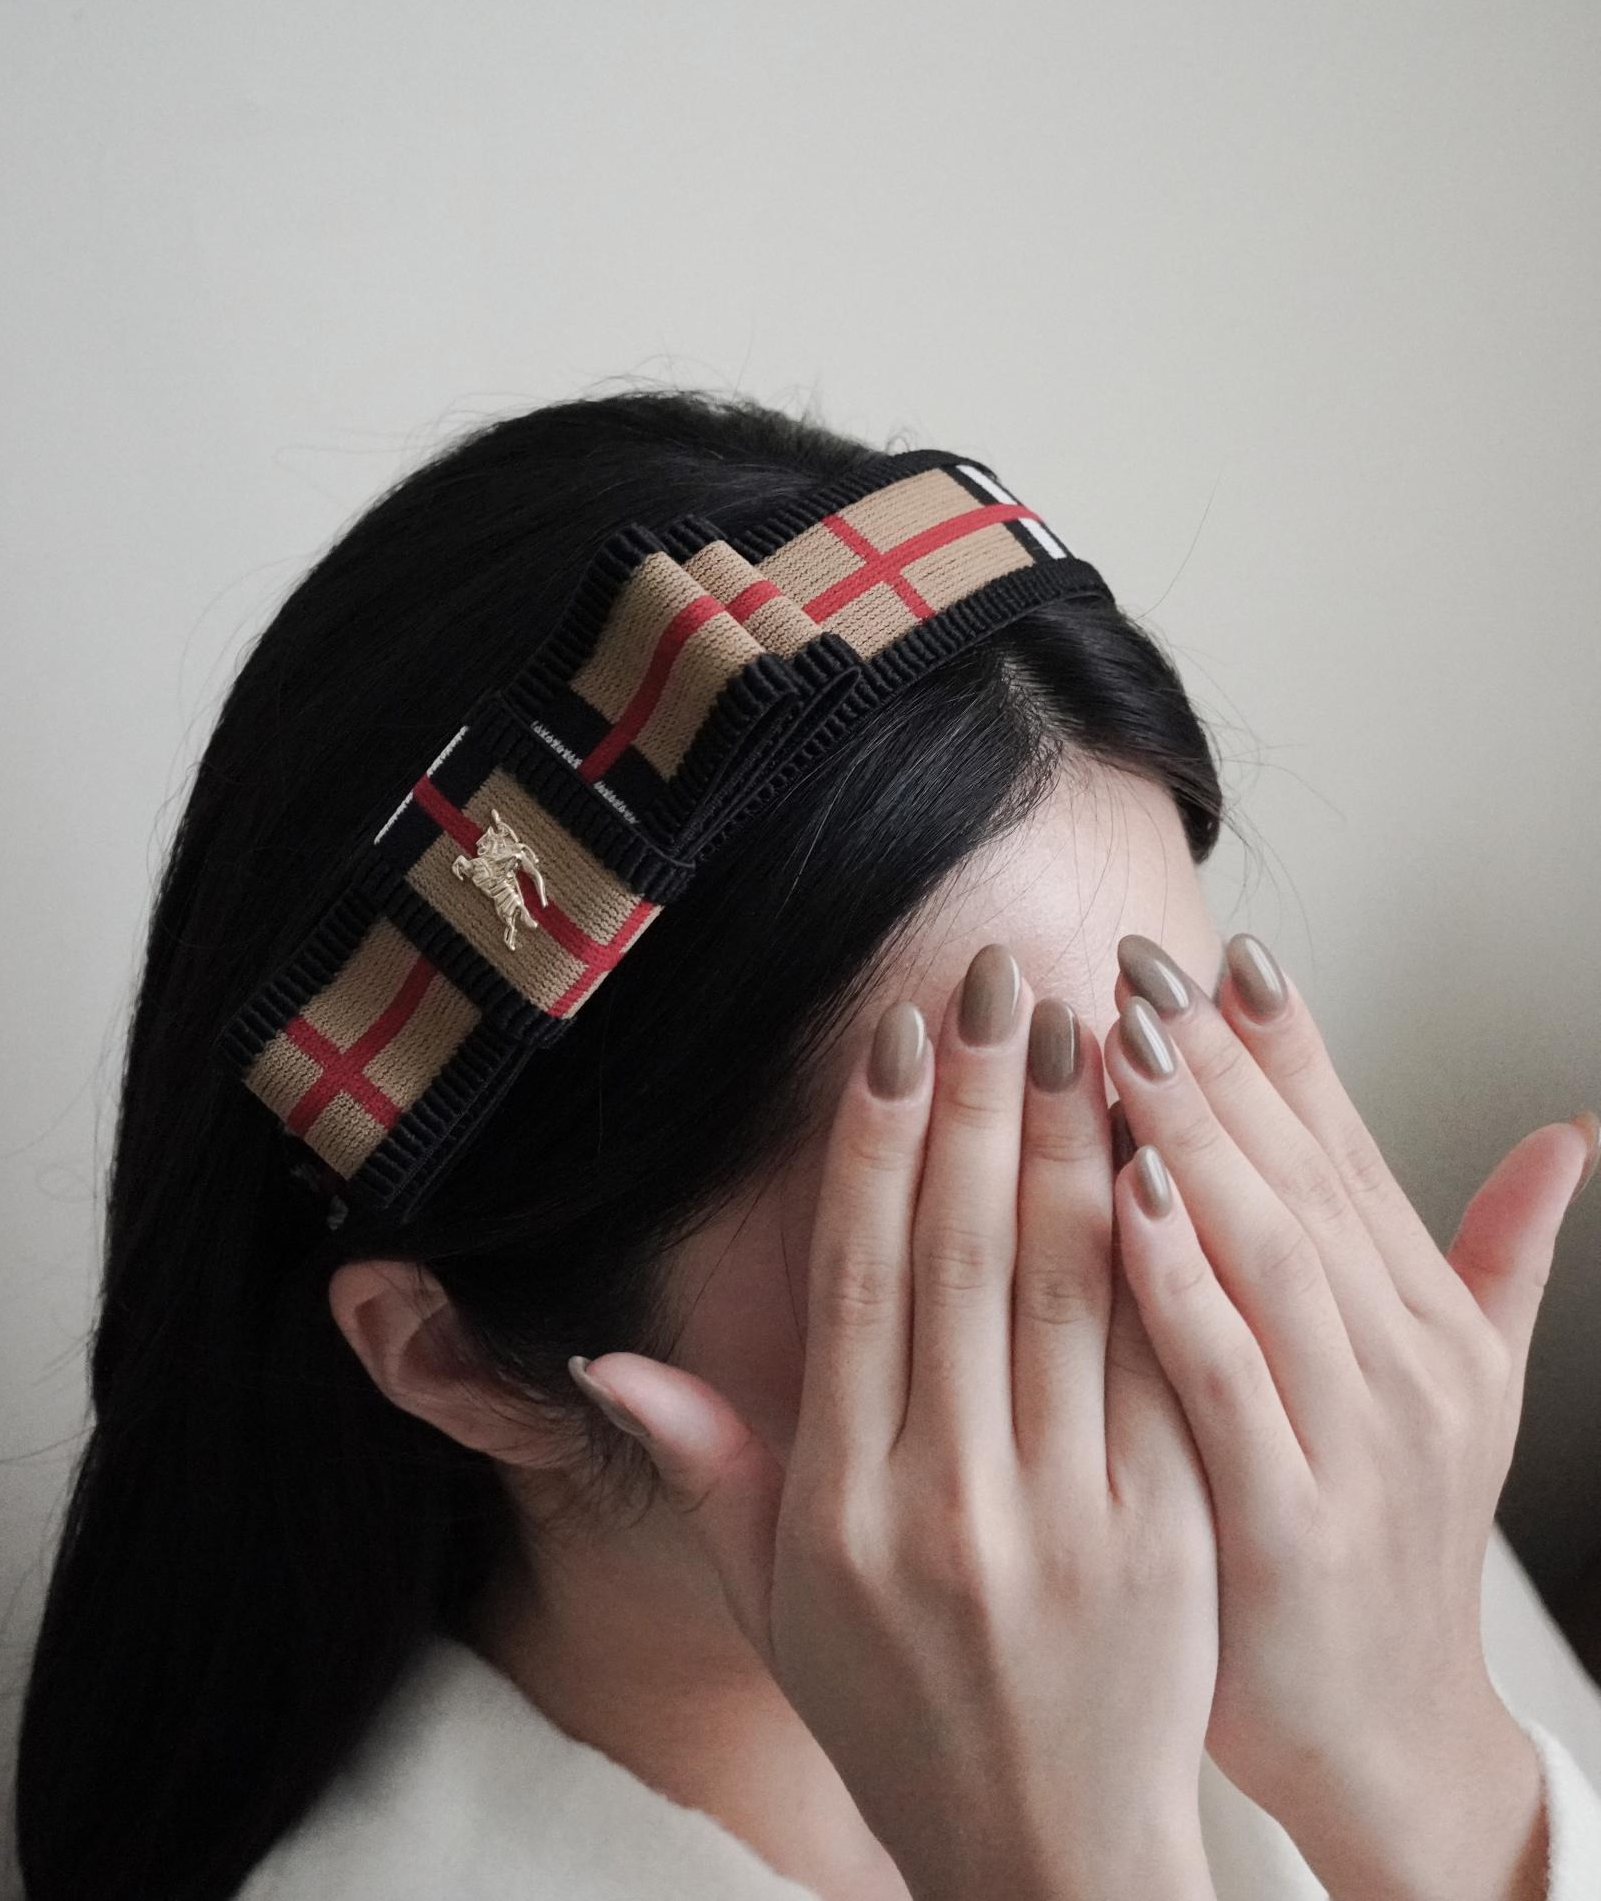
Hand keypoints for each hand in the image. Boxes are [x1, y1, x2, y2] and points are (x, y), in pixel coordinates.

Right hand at [570, 946, 1219, 1900]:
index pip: (856, 1280)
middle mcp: (946, 1502)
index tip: (897, 1035)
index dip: (875, 1145)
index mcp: (840, 1505)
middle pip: (962, 1256)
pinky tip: (1166, 1157)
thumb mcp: (771, 1603)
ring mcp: (1065, 1523)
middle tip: (1001, 978)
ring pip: (1068, 1294)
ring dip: (1079, 1146)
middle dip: (983, 1101)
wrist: (1046, 1860)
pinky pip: (1157, 1370)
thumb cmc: (894, 1720)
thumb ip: (704, 1468)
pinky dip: (1159, 1256)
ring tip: (1090, 1026)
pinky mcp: (1168, 1540)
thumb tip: (607, 1355)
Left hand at [1103, 931, 1595, 1900]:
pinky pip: (1226, 1379)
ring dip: (1198, 1138)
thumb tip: (1568, 1135)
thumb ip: (1498, 1258)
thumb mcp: (1464, 1389)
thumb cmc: (1381, 1533)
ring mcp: (1355, 1446)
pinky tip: (1123, 1196)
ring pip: (1273, 1255)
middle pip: (1303, 1179)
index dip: (1288, 1044)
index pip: (1351, 1150)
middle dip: (1223, 1062)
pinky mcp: (1288, 1524)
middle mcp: (1406, 1368)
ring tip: (1125, 1038)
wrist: (1381, 1732)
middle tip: (1143, 960)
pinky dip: (1182, 1282)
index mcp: (1426, 1323)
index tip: (1221, 948)